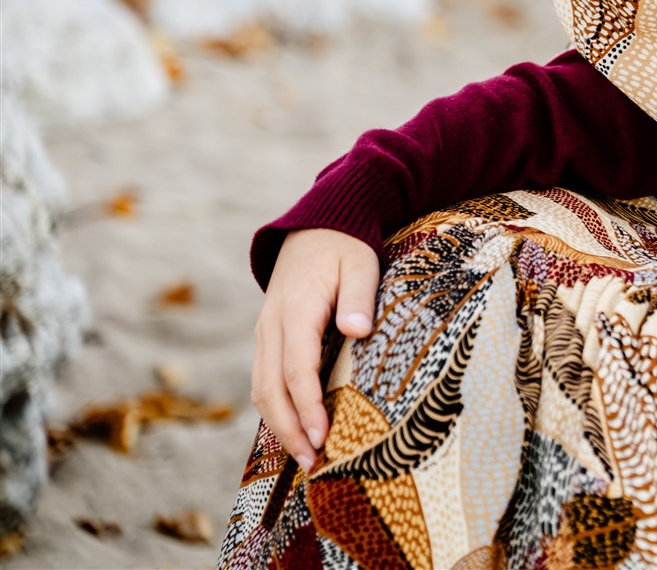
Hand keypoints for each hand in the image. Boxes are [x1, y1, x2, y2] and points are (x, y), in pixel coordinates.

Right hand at [250, 228, 379, 471]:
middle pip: (270, 388)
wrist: (314, 227)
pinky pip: (264, 378)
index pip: (297, 368)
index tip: (322, 436)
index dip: (307, 406)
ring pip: (261, 387)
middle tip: (313, 462)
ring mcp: (265, 332)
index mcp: (295, 310)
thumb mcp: (361, 263)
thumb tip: (356, 330)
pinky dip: (275, 407)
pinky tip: (294, 428)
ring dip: (279, 424)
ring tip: (305, 455)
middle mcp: (272, 325)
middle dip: (289, 429)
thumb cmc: (345, 246)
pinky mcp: (268, 337)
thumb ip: (359, 297)